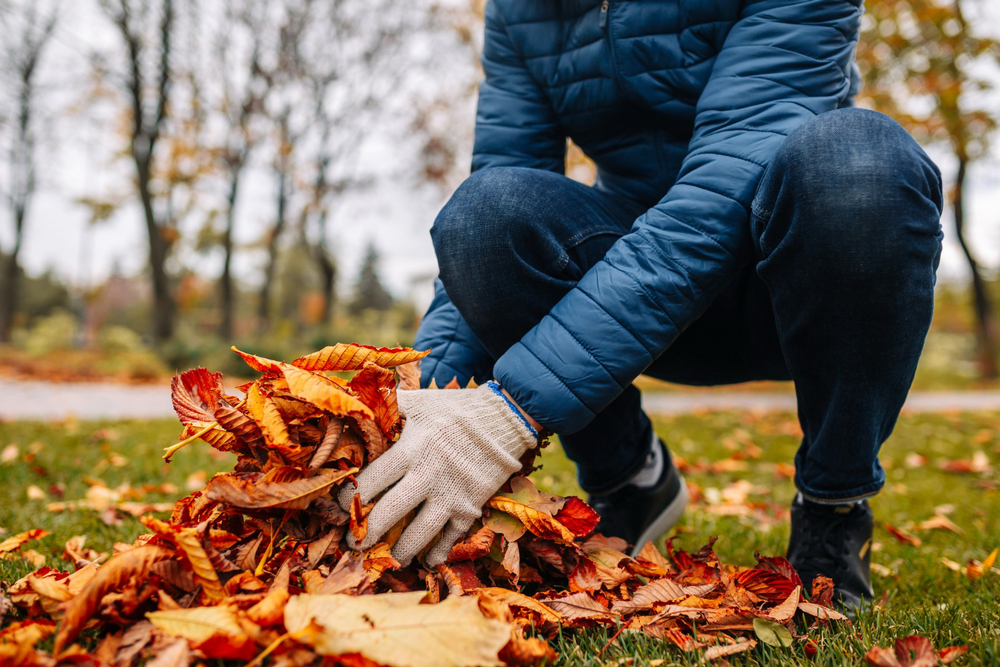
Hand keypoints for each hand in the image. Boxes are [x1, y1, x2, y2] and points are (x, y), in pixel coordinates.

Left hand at [338, 382, 537, 564]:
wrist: (505, 419)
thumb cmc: (456, 409)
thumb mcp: (421, 401)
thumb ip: (390, 405)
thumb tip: (357, 401)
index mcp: (412, 449)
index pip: (372, 480)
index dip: (350, 497)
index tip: (339, 507)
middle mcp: (429, 475)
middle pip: (390, 512)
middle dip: (366, 532)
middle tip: (353, 542)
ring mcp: (451, 494)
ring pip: (419, 532)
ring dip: (400, 550)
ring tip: (389, 557)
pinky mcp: (471, 506)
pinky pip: (451, 537)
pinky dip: (438, 552)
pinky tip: (427, 560)